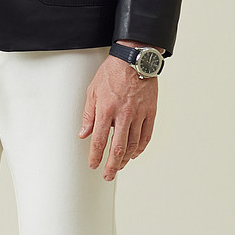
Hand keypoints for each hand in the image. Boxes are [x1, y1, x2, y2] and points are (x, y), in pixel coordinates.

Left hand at [80, 50, 157, 180]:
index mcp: (106, 109)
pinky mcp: (151, 112)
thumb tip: (83, 133)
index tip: (93, 165)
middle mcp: (123, 114)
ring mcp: (139, 114)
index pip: (100, 140)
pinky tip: (134, 153)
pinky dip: (141, 148)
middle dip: (112, 165)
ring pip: (133, 144)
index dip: (96, 156)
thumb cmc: (112, 72)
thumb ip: (88, 114)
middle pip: (118, 147)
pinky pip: (146, 135)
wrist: (135, 59)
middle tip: (107, 175)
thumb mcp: (93, 91)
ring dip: (125, 159)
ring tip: (119, 166)